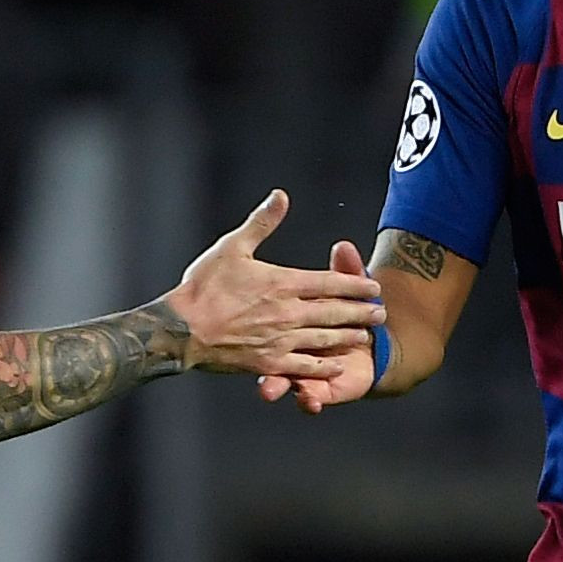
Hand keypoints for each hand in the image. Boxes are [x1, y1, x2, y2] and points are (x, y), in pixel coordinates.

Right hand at [165, 191, 384, 378]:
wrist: (181, 329)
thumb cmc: (203, 285)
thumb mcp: (233, 247)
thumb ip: (262, 222)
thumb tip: (281, 195)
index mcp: (282, 283)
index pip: (329, 283)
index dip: (355, 285)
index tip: (374, 287)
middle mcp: (287, 313)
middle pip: (335, 312)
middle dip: (361, 313)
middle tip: (382, 314)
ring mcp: (280, 340)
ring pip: (325, 339)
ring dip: (349, 337)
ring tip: (367, 336)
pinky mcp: (268, 363)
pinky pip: (304, 366)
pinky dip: (324, 364)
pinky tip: (337, 363)